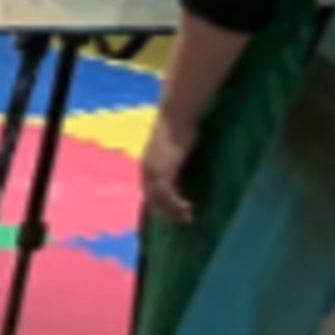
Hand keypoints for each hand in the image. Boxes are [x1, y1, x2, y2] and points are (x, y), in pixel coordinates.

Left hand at [140, 114, 196, 228]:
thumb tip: (185, 169)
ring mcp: (153, 169)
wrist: (177, 114)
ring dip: (172, 211)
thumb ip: (176, 160)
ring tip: (187, 218)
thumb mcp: (176, 149)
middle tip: (182, 220)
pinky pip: (166, 193)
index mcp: (148, 165)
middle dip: (165, 211)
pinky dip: (175, 203)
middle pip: (151, 198)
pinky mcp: (163, 169)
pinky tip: (188, 208)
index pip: (149, 191)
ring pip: (157, 198)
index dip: (160, 203)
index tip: (173, 214)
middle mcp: (146, 169)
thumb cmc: (180, 127)